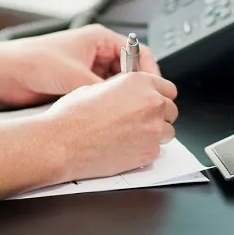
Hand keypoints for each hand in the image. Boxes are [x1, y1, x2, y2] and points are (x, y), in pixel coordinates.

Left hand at [0, 24, 161, 106]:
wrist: (4, 74)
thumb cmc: (33, 61)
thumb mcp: (76, 76)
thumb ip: (104, 89)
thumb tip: (124, 102)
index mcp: (100, 39)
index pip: (138, 52)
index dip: (149, 71)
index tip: (153, 89)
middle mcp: (95, 52)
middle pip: (129, 70)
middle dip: (135, 87)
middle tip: (139, 105)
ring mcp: (87, 68)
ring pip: (115, 85)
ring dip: (119, 97)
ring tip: (122, 111)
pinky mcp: (78, 84)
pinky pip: (101, 94)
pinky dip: (105, 103)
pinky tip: (106, 114)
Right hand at [43, 72, 178, 179]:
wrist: (62, 144)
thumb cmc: (72, 116)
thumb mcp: (97, 88)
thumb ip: (122, 90)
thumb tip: (128, 95)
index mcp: (139, 82)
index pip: (168, 88)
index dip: (160, 96)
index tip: (155, 102)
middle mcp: (151, 103)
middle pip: (171, 109)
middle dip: (158, 115)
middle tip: (141, 122)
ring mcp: (153, 129)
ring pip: (167, 131)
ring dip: (154, 133)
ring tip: (132, 137)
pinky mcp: (149, 152)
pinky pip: (156, 150)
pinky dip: (145, 150)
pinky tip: (126, 149)